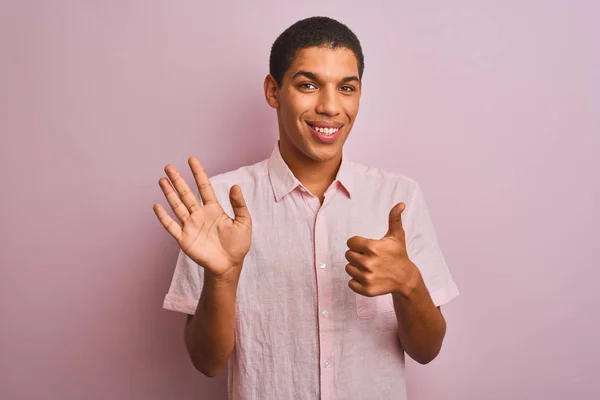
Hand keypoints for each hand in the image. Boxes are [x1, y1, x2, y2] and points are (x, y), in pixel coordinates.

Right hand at [153, 157, 251, 278]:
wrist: (229, 266)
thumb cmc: (238, 245)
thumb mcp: (244, 222)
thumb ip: (239, 205)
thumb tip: (235, 186)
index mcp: (214, 209)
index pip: (204, 187)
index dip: (198, 173)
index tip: (192, 159)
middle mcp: (200, 215)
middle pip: (186, 194)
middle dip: (178, 180)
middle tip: (169, 166)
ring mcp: (190, 226)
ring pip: (177, 206)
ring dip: (169, 194)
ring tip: (162, 180)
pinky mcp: (184, 239)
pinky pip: (171, 226)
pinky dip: (164, 217)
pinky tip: (157, 206)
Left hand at [345, 202, 419, 296]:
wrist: (405, 278)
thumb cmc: (398, 254)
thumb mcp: (396, 236)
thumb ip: (394, 218)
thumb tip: (401, 204)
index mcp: (372, 247)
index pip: (350, 242)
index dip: (358, 243)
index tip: (368, 247)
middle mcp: (368, 263)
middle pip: (348, 255)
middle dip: (357, 255)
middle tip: (370, 257)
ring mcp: (367, 277)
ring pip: (348, 268)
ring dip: (356, 268)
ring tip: (370, 267)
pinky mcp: (366, 289)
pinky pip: (351, 283)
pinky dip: (357, 281)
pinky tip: (368, 277)